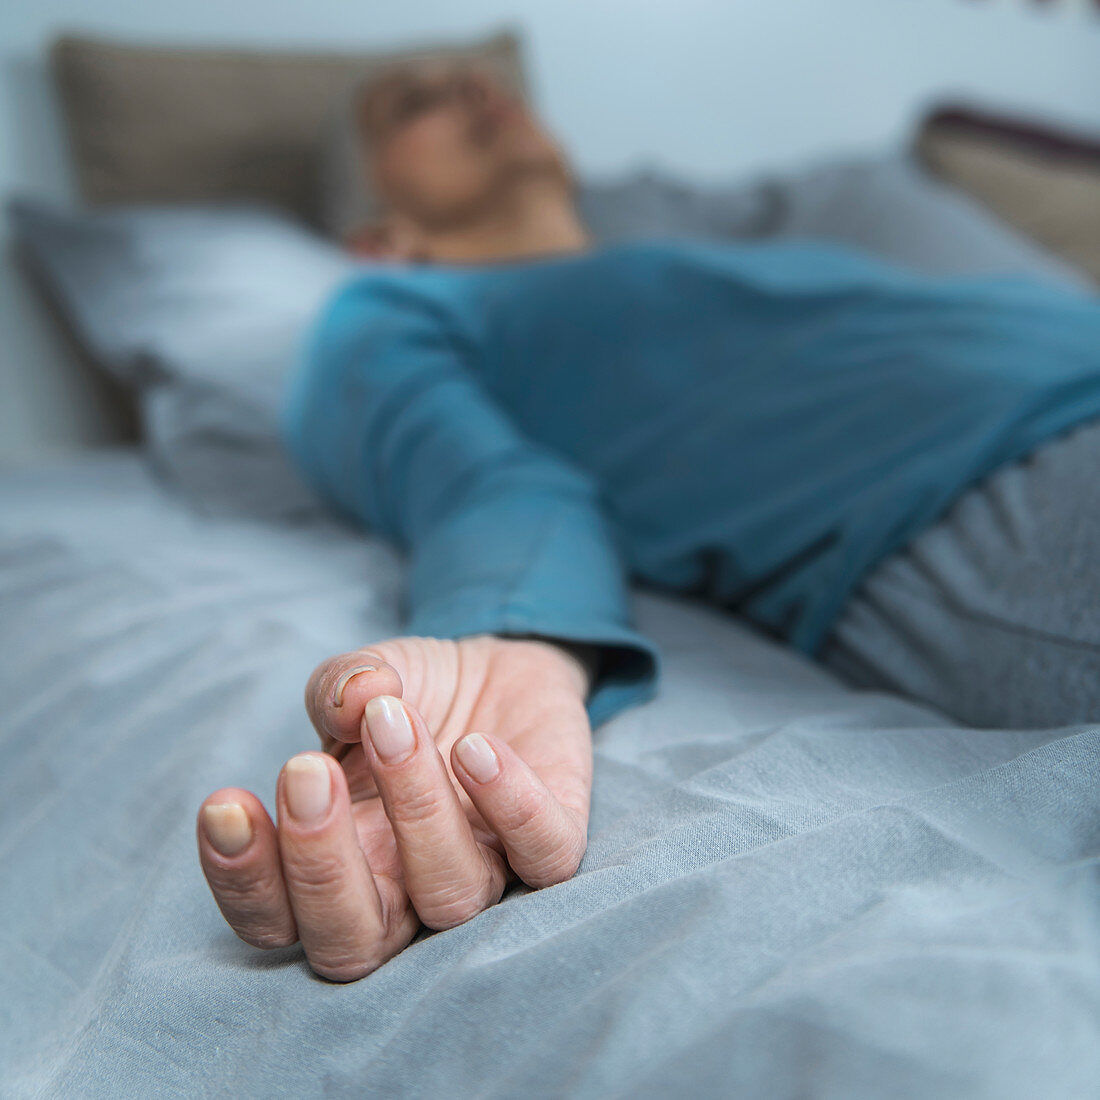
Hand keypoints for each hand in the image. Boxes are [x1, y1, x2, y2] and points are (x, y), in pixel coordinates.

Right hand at [197, 635, 592, 980]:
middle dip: (321, 864)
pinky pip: (546, 856)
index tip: (226, 802)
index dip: (244, 881)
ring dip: (416, 807)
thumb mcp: (357, 677)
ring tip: (391, 717)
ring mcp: (485, 871)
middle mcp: (406, 890)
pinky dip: (512, 806)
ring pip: (450, 896)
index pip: (277, 919)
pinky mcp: (553, 840)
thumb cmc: (408, 692)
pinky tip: (476, 748)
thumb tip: (351, 698)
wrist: (497, 665)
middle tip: (307, 771)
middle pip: (353, 945)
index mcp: (341, 865)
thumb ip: (337, 686)